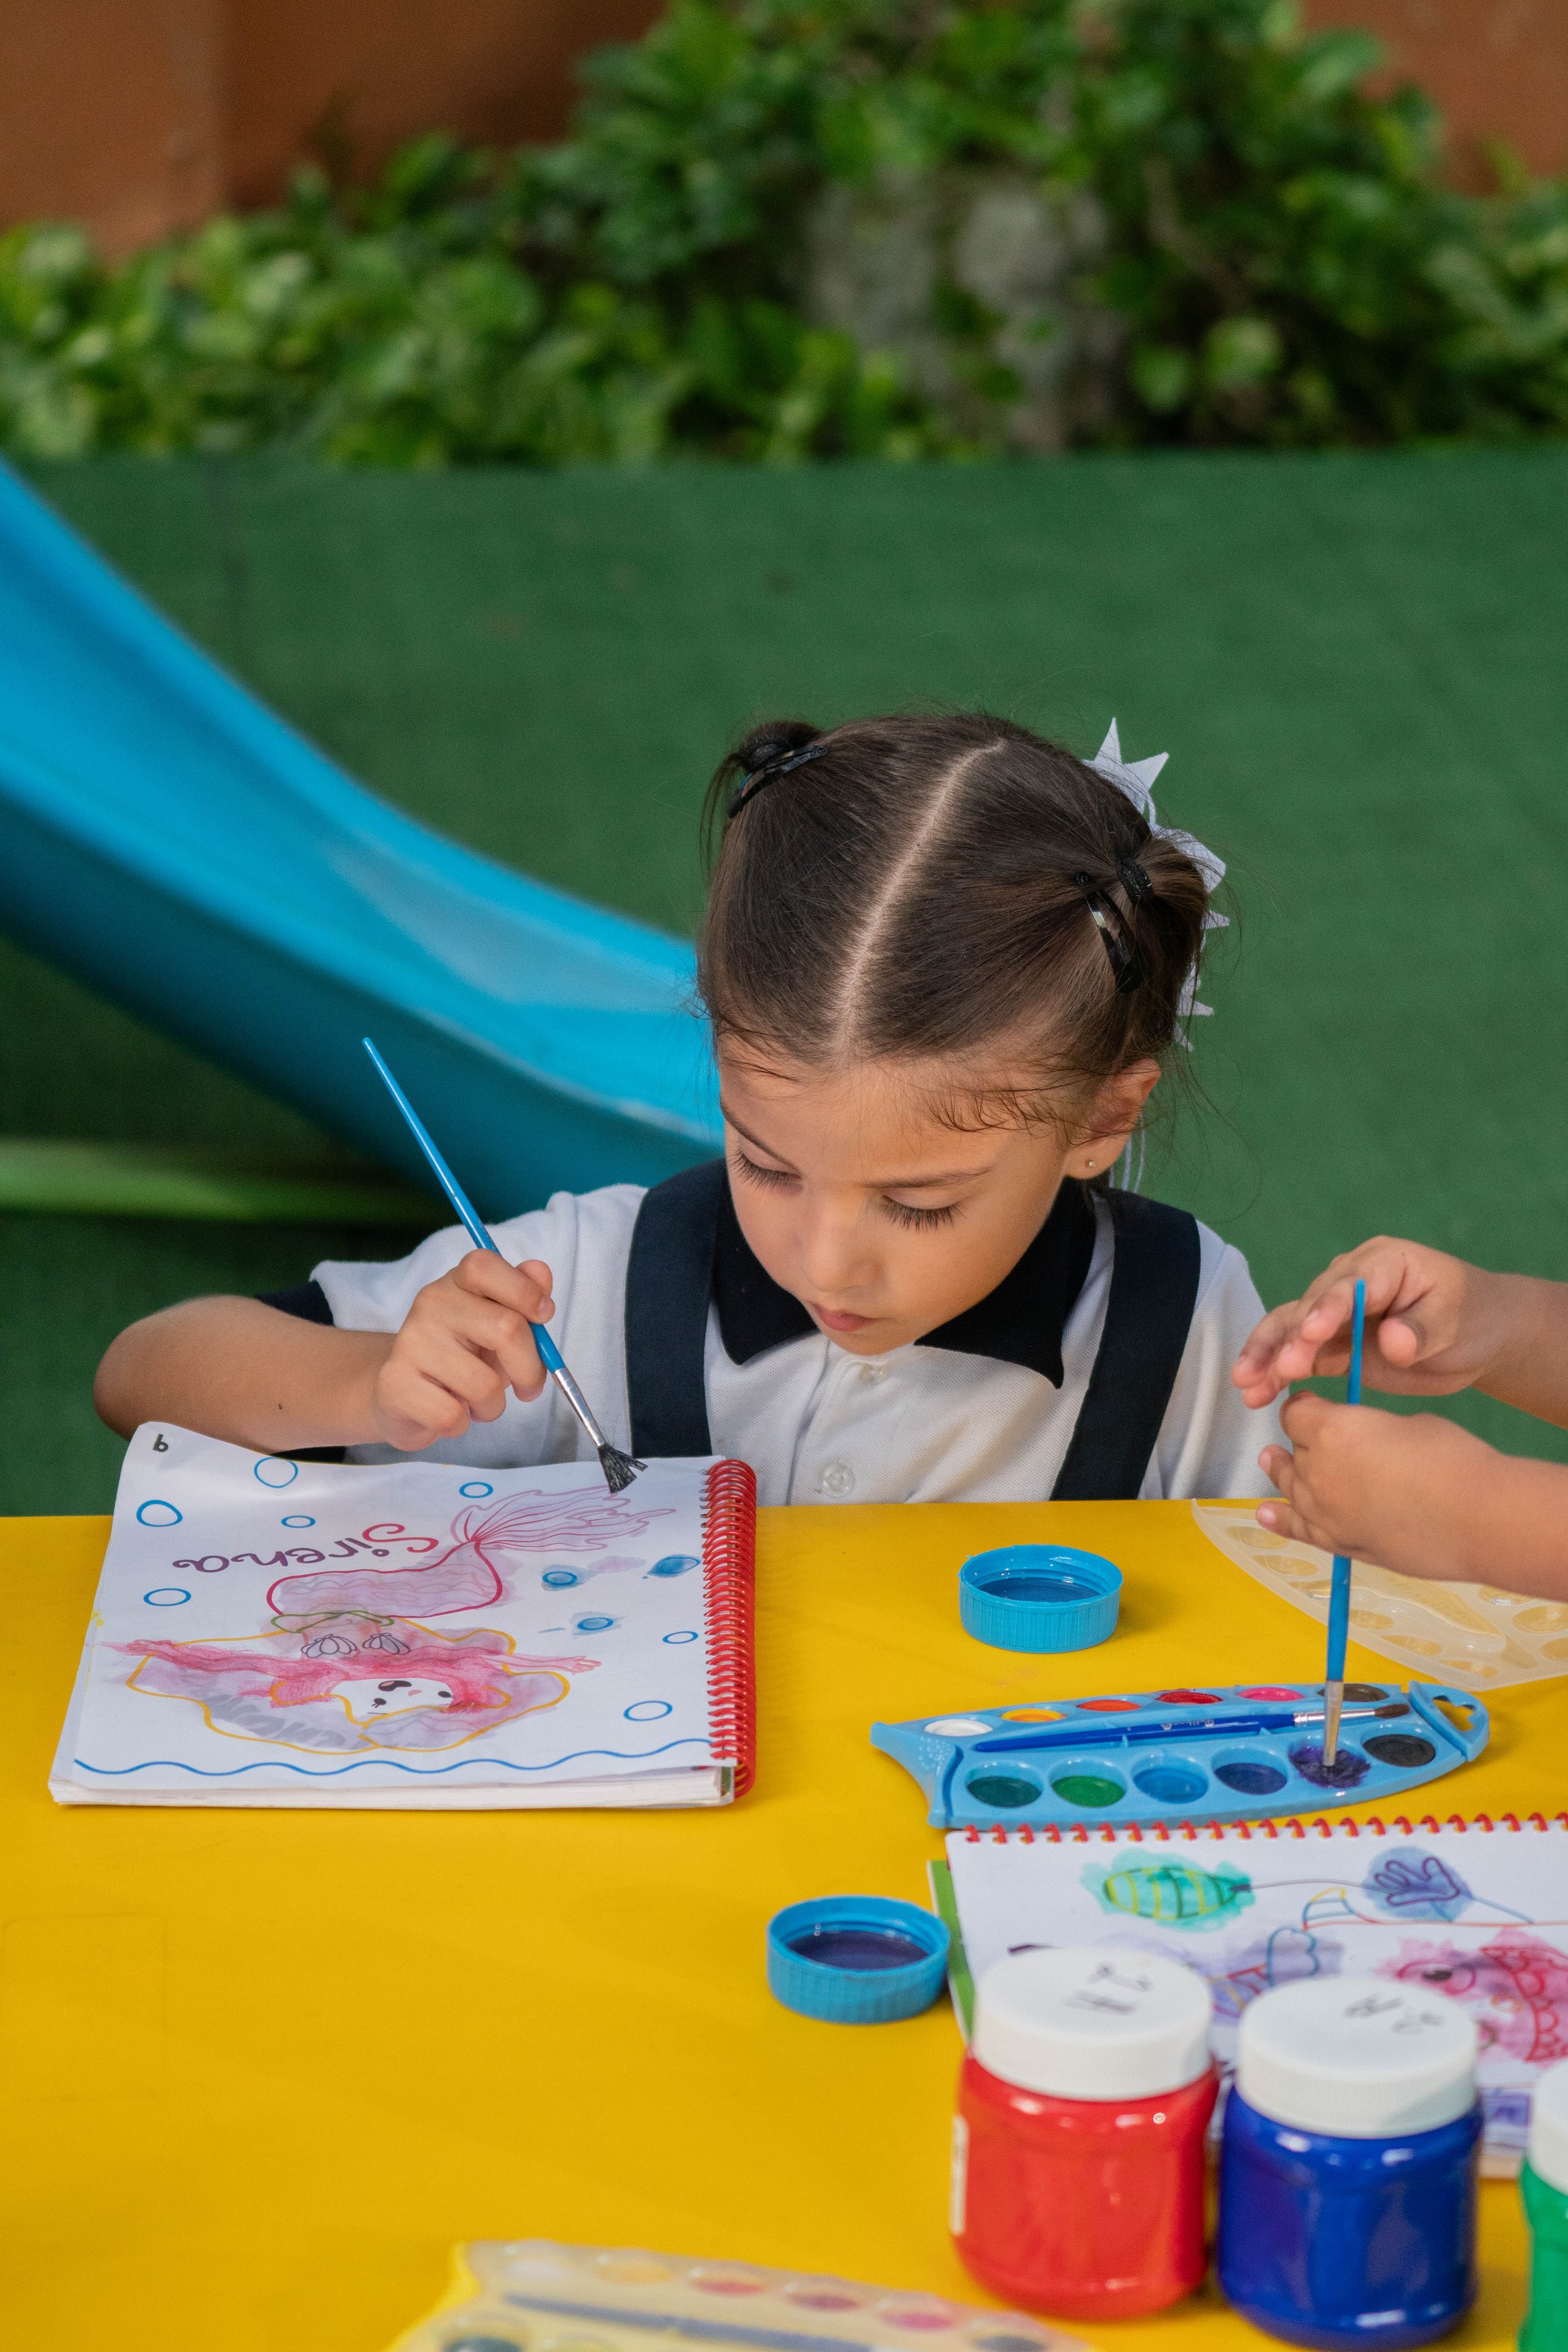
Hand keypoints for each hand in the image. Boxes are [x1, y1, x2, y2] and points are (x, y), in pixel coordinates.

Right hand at [367, 1251, 554, 1450]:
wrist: (401, 1396)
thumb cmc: (461, 1360)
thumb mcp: (497, 1327)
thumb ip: (523, 1300)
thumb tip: (541, 1273)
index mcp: (456, 1283)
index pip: (485, 1265)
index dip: (524, 1290)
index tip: (544, 1316)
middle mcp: (429, 1304)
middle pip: (505, 1328)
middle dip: (529, 1369)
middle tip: (528, 1387)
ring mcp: (409, 1342)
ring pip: (484, 1385)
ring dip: (494, 1406)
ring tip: (479, 1402)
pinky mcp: (394, 1382)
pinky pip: (453, 1416)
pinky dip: (462, 1424)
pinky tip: (450, 1412)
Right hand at [1232, 1238, 1514, 1409]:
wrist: (1477, 1334)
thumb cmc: (1472, 1316)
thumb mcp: (1455, 1318)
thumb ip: (1422, 1329)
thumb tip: (1392, 1342)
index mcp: (1383, 1263)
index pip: (1349, 1284)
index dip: (1328, 1308)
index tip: (1312, 1333)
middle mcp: (1350, 1281)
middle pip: (1310, 1307)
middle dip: (1291, 1340)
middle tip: (1278, 1370)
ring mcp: (1336, 1313)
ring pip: (1291, 1330)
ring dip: (1268, 1357)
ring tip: (1246, 1385)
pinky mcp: (1332, 1344)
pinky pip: (1299, 1356)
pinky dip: (1277, 1374)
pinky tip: (1256, 1394)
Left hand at [1256, 1394, 1496, 1579]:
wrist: (1476, 1518)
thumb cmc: (1451, 1457)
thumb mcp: (1407, 1423)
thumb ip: (1373, 1429)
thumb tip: (1369, 1442)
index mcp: (1331, 1430)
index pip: (1297, 1413)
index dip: (1306, 1407)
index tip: (1315, 1405)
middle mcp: (1316, 1471)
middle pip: (1295, 1451)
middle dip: (1303, 1441)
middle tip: (1313, 1437)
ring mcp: (1324, 1512)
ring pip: (1291, 1488)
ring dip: (1282, 1473)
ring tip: (1270, 1461)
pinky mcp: (1339, 1543)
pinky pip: (1300, 1530)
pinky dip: (1281, 1521)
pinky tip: (1265, 1514)